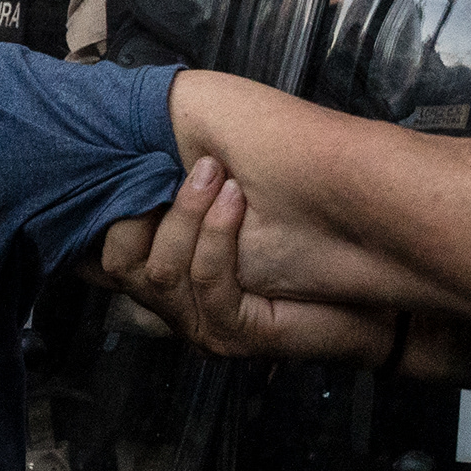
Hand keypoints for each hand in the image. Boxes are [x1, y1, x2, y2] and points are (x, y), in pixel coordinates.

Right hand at [98, 156, 396, 361]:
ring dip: (187, 212)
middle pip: (116, 262)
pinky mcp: (234, 334)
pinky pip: (204, 281)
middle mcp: (172, 308)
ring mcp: (200, 327)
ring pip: (159, 271)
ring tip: (217, 171)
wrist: (369, 287)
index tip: (132, 161)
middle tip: (193, 163)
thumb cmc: (305, 236)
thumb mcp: (230, 198)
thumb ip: (184, 182)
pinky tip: (236, 199)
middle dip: (144, 205)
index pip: (100, 256)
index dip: (104, 210)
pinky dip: (216, 234)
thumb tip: (139, 136)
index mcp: (163, 276)